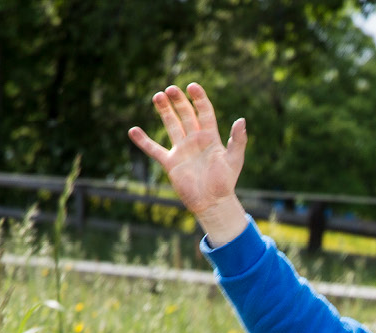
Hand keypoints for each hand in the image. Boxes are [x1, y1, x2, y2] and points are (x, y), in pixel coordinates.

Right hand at [127, 83, 251, 244]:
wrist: (213, 202)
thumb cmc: (226, 182)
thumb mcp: (234, 160)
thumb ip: (238, 140)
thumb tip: (241, 120)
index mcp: (210, 137)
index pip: (204, 112)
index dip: (199, 99)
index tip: (192, 86)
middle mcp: (195, 140)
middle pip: (185, 115)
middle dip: (178, 101)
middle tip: (171, 89)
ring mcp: (181, 150)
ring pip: (171, 125)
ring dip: (164, 111)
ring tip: (158, 96)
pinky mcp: (170, 162)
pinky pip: (154, 149)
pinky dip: (143, 141)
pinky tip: (133, 131)